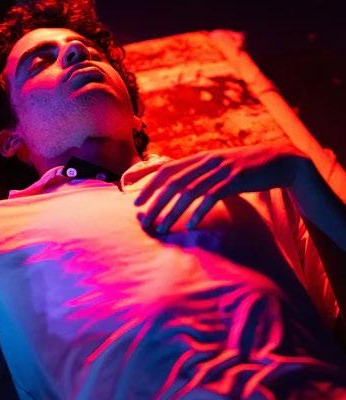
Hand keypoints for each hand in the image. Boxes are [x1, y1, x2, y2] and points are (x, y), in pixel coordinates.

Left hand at [134, 143, 308, 232]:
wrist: (277, 161)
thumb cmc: (242, 169)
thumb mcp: (217, 167)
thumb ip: (198, 175)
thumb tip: (178, 189)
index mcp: (198, 158)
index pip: (165, 169)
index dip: (147, 183)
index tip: (134, 200)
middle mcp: (205, 161)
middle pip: (172, 182)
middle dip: (154, 202)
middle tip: (143, 220)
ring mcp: (220, 170)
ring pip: (189, 191)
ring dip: (172, 211)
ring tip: (161, 227)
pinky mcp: (235, 180)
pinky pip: (212, 196)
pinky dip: (200, 211)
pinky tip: (191, 225)